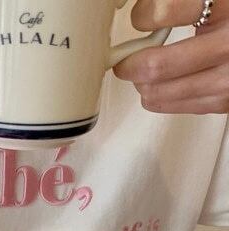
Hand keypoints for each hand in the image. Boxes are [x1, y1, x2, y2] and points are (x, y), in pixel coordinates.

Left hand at [114, 0, 228, 113]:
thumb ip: (178, 3)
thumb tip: (143, 10)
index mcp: (226, 6)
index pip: (165, 11)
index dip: (144, 16)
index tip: (142, 18)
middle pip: (156, 65)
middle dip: (131, 62)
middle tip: (126, 57)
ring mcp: (227, 79)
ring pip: (156, 92)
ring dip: (141, 82)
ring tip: (143, 70)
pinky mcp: (222, 101)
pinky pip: (169, 105)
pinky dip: (156, 95)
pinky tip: (163, 82)